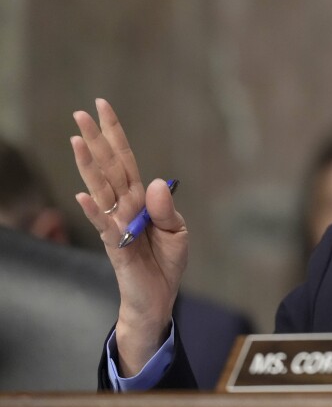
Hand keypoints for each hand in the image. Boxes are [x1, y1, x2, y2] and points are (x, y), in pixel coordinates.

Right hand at [71, 98, 187, 375]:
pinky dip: (95, 211)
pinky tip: (84, 195)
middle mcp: (125, 208)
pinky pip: (105, 226)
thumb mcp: (177, 232)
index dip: (115, 135)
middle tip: (80, 112)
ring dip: (89, 166)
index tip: (102, 107)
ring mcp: (117, 226)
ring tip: (78, 140)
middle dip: (97, 140)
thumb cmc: (165, 262)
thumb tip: (157, 181)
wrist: (158, 298)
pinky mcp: (116, 248)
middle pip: (109, 168)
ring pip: (102, 190)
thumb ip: (166, 208)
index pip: (126, 161)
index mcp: (141, 200)